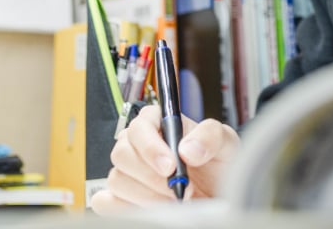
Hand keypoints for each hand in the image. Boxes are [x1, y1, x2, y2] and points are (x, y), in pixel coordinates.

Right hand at [89, 105, 239, 213]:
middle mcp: (139, 145)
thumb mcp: (225, 142)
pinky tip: (151, 209)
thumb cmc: (217, 164)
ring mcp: (129, 172)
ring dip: (147, 195)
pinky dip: (125, 208)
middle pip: (122, 154)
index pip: (140, 127)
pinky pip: (107, 202)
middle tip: (179, 188)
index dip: (151, 147)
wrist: (217, 193)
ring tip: (174, 201)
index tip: (170, 166)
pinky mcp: (123, 196)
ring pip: (117, 180)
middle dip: (152, 176)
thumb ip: (210, 136)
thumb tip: (186, 149)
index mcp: (158, 123)